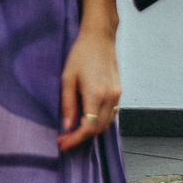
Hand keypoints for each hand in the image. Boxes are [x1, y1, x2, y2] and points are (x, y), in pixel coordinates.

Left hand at [57, 26, 120, 150]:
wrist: (100, 38)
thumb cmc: (81, 55)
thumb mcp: (67, 78)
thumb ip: (68, 104)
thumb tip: (67, 126)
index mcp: (96, 95)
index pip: (88, 128)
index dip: (75, 139)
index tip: (63, 144)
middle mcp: (110, 98)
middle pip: (98, 129)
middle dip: (81, 138)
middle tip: (65, 139)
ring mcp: (117, 95)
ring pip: (107, 124)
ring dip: (92, 132)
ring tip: (74, 132)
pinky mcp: (119, 92)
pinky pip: (112, 114)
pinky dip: (101, 122)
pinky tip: (88, 120)